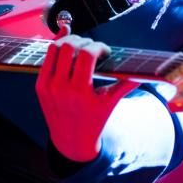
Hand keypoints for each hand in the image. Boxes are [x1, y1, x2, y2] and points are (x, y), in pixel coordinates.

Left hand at [35, 33, 137, 161]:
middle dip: (84, 41)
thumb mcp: (110, 103)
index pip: (87, 54)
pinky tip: (67, 48)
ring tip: (81, 46)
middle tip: (93, 48)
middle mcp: (61, 87)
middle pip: (70, 46)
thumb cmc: (93, 121)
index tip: (105, 51)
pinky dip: (56, 49)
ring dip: (69, 41)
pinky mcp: (39, 85)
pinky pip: (46, 58)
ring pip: (55, 48)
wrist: (71, 141)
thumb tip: (143, 72)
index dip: (99, 46)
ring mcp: (48, 86)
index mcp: (80, 91)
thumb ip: (125, 84)